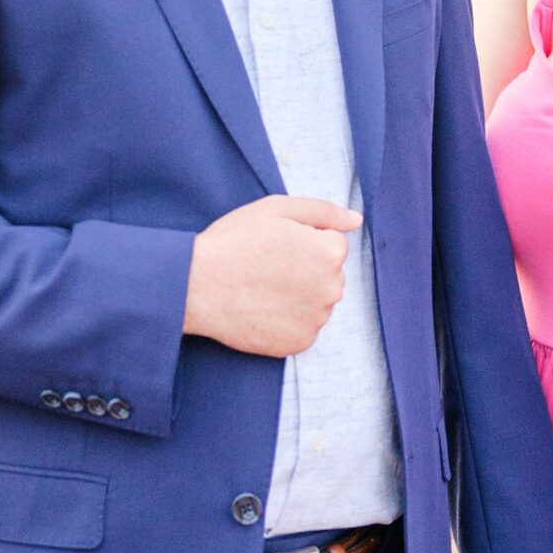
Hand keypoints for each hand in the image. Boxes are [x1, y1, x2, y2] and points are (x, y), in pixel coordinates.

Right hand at [183, 197, 359, 355]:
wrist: (196, 286)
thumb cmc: (235, 241)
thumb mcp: (278, 209)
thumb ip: (324, 212)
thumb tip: (356, 221)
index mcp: (331, 252)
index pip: (331, 244)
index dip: (302, 241)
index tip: (275, 245)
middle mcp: (332, 289)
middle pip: (328, 274)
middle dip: (306, 268)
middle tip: (267, 266)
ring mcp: (316, 320)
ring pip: (315, 301)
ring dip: (298, 295)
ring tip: (262, 287)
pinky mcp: (299, 344)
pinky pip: (302, 326)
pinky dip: (287, 320)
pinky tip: (262, 308)